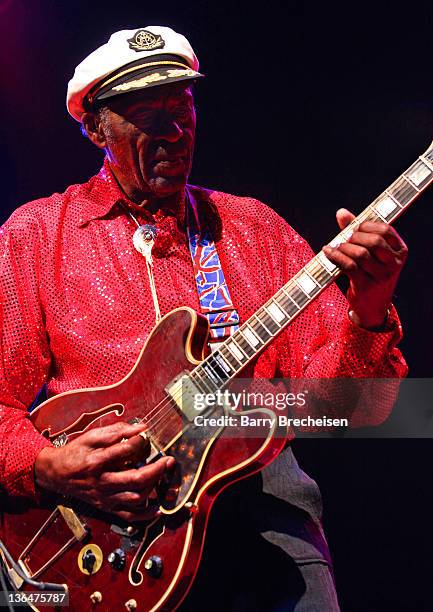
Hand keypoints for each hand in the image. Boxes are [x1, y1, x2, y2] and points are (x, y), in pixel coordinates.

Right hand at [34, 421, 174, 521]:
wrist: (57, 474)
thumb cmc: (76, 452)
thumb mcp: (91, 436)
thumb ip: (116, 431)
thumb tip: (142, 427)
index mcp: (97, 461)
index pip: (126, 450)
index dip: (140, 441)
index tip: (145, 436)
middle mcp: (102, 482)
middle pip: (136, 479)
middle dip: (157, 469)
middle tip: (168, 460)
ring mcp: (105, 497)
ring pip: (136, 498)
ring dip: (154, 488)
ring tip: (161, 476)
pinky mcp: (106, 507)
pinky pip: (129, 515)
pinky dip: (146, 514)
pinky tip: (157, 508)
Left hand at [323, 208, 407, 329]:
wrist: (373, 306)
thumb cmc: (371, 274)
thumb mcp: (370, 253)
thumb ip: (358, 231)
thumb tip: (341, 212)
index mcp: (400, 251)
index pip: (385, 230)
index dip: (366, 226)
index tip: (354, 229)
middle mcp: (394, 264)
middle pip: (374, 241)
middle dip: (355, 237)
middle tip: (344, 240)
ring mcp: (382, 276)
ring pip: (360, 254)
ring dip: (344, 247)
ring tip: (336, 247)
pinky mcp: (366, 286)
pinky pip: (349, 266)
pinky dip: (336, 257)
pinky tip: (328, 252)